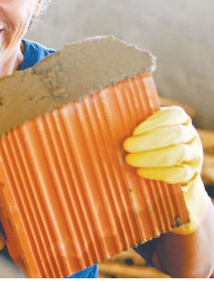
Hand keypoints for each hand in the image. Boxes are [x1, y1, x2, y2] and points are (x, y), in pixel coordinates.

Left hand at [124, 106, 210, 233]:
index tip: (134, 131)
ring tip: (130, 160)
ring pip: (176, 153)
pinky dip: (158, 173)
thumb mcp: (143, 133)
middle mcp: (189, 136)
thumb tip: (99, 122)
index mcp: (179, 120)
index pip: (173, 115)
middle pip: (174, 134)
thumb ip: (133, 126)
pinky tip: (141, 172)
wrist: (170, 174)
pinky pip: (178, 174)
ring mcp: (192, 155)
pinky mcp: (190, 175)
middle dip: (148, 141)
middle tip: (126, 147)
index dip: (154, 122)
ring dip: (150, 157)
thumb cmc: (147, 147)